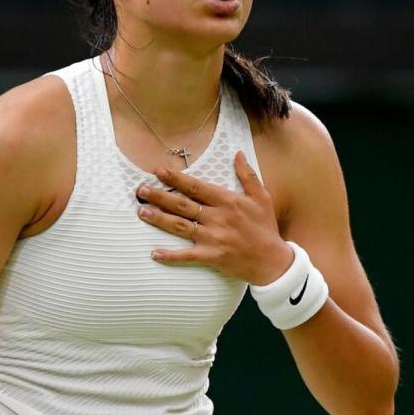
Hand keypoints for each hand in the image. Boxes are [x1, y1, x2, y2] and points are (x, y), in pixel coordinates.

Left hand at [136, 151, 292, 285]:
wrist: (273, 261)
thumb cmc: (266, 227)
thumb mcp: (261, 197)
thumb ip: (247, 175)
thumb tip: (237, 153)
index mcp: (228, 201)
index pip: (197, 187)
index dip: (177, 178)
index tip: (159, 171)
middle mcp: (218, 218)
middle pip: (183, 204)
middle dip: (160, 196)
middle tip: (140, 190)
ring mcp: (213, 238)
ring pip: (180, 226)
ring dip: (159, 219)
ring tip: (141, 211)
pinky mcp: (212, 257)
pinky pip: (187, 256)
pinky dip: (170, 255)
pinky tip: (154, 253)